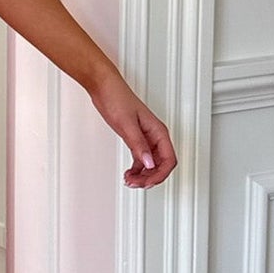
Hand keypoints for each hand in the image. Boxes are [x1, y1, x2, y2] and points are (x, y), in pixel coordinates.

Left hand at [89, 69, 176, 188]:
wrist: (104, 87)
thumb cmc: (117, 99)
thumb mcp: (127, 124)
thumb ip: (138, 145)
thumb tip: (149, 163)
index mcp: (158, 131)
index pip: (169, 160)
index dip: (160, 175)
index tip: (147, 183)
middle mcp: (155, 136)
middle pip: (161, 165)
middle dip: (150, 178)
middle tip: (134, 184)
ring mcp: (146, 138)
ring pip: (151, 164)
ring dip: (142, 176)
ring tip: (129, 181)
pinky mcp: (136, 138)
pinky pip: (141, 159)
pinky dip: (136, 169)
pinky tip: (128, 174)